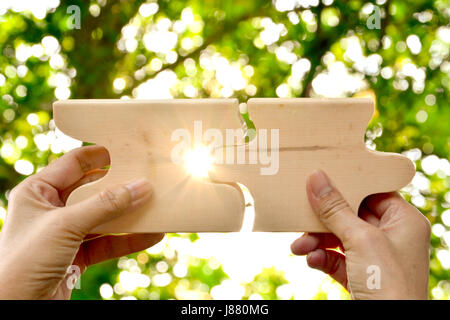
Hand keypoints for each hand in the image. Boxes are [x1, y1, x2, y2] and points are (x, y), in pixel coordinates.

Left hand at [0, 146, 163, 299]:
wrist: (16, 309)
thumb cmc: (24, 261)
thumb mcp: (66, 225)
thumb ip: (105, 205)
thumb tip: (141, 186)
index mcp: (38, 191)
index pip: (74, 164)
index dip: (101, 156)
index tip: (128, 151)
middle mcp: (52, 209)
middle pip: (93, 191)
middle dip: (120, 186)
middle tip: (147, 178)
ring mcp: (66, 233)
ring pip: (104, 217)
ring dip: (129, 214)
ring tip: (156, 206)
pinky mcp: (77, 255)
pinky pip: (108, 242)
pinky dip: (129, 239)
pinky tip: (151, 235)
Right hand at [291, 170, 429, 298]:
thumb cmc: (388, 285)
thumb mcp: (360, 240)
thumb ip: (335, 208)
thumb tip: (316, 178)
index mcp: (403, 221)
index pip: (372, 191)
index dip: (347, 184)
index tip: (320, 177)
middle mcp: (392, 237)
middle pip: (350, 214)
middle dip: (322, 219)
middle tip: (301, 214)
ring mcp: (376, 258)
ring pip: (339, 237)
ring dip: (316, 240)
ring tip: (299, 246)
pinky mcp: (361, 275)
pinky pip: (337, 258)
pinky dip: (322, 257)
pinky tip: (311, 260)